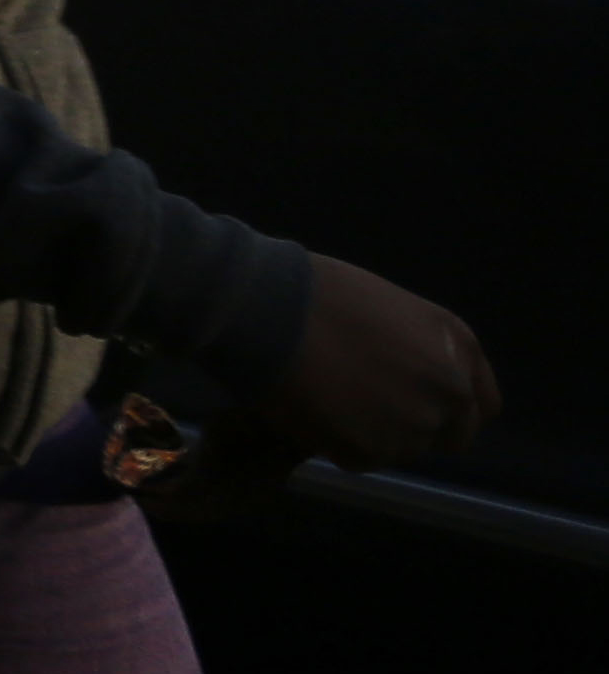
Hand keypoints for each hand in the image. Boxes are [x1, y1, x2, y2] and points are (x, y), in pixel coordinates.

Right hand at [241, 256, 496, 470]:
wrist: (269, 308)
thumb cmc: (320, 291)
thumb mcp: (391, 309)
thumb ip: (416, 348)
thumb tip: (404, 375)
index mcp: (458, 346)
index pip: (482, 406)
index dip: (453, 411)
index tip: (421, 405)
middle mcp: (450, 391)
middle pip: (448, 436)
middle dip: (414, 426)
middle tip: (368, 406)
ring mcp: (415, 425)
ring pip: (402, 449)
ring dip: (375, 435)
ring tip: (332, 401)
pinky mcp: (372, 451)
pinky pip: (361, 458)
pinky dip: (339, 443)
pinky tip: (313, 410)